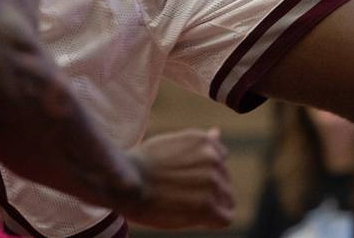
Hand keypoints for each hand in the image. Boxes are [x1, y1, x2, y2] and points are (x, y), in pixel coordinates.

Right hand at [119, 129, 233, 229]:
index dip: (203, 175)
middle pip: (224, 182)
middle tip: (180, 195)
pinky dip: (213, 220)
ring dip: (211, 206)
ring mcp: (213, 181)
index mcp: (204, 141)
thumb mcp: (172, 144)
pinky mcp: (208, 205)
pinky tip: (194, 217)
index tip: (184, 181)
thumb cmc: (142, 164)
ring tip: (184, 205)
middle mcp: (213, 158)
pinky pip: (225, 218)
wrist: (126, 183)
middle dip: (209, 190)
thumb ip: (199, 143)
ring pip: (227, 200)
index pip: (220, 161)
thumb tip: (217, 132)